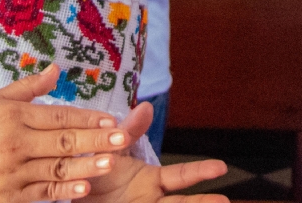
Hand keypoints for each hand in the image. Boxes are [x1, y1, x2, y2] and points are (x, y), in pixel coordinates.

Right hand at [0, 65, 136, 202]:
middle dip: (96, 140)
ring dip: (87, 166)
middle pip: (64, 141)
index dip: (87, 118)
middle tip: (123, 139)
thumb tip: (56, 68)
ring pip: (58, 168)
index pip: (59, 116)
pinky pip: (42, 194)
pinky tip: (84, 189)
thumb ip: (27, 88)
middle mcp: (17, 143)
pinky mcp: (9, 197)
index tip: (111, 120)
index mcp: (14, 117)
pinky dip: (64, 192)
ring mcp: (14, 172)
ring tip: (112, 163)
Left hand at [82, 103, 226, 202]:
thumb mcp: (112, 151)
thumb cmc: (95, 174)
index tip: (221, 167)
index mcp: (152, 181)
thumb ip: (128, 132)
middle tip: (226, 202)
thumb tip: (146, 106)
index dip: (201, 171)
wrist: (76, 195)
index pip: (182, 176)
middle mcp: (153, 200)